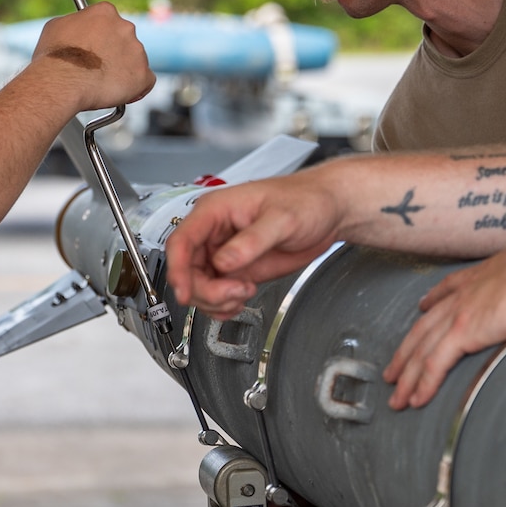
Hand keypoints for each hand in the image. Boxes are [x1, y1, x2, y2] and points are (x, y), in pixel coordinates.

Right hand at [31, 3, 153, 112]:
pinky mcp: (143, 75)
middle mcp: (125, 27)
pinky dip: (136, 88)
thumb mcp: (55, 27)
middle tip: (98, 67)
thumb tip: (75, 28)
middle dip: (113, 52)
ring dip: (123, 70)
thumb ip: (73, 24)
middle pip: (124, 39)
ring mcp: (137, 51)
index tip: (94, 47)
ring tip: (102, 83)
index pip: (109, 21)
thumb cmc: (54, 57)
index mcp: (105, 12)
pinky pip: (145, 81)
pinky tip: (120, 92)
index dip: (101, 36)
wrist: (62, 82)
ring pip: (135, 60)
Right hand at [166, 170, 347, 315]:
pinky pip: (215, 293)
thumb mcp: (282, 219)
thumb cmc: (306, 201)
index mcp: (216, 211)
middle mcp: (214, 232)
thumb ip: (252, 241)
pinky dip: (222, 305)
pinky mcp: (236, 269)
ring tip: (244, 294)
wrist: (327, 211)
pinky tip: (240, 301)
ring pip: (198, 285)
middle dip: (206, 291)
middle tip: (234, 295)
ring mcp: (223, 252)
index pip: (182, 241)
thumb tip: (223, 262)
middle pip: (187, 270)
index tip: (185, 293)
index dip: (178, 270)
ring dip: (215, 300)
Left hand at [383, 241, 505, 409]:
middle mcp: (459, 297)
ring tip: (397, 398)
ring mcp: (456, 316)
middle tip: (392, 372)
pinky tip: (416, 399)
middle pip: (422, 330)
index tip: (421, 307)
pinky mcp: (462, 333)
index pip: (445, 294)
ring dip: (407, 378)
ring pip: (421, 352)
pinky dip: (424, 384)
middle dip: (405, 354)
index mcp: (475, 280)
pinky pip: (434, 364)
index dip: (431, 302)